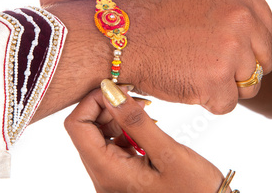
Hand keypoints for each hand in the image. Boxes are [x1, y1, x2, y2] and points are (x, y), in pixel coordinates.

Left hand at [64, 80, 233, 192]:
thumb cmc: (195, 190)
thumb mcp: (167, 152)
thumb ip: (136, 121)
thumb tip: (109, 91)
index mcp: (108, 173)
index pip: (77, 127)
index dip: (93, 101)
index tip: (119, 89)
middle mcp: (103, 178)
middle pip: (85, 130)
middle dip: (107, 107)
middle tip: (135, 96)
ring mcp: (112, 179)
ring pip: (99, 136)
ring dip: (117, 117)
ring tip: (145, 110)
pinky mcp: (123, 177)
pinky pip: (113, 146)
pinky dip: (126, 130)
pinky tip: (147, 126)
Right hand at [112, 0, 271, 111]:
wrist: (120, 36)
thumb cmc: (157, 22)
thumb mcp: (204, 0)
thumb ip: (238, 16)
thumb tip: (263, 46)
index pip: (267, 33)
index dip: (244, 48)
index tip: (216, 48)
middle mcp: (243, 15)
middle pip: (264, 60)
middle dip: (238, 69)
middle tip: (202, 62)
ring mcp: (232, 46)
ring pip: (250, 85)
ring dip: (224, 86)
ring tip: (192, 69)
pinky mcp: (218, 78)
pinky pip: (228, 104)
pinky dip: (208, 101)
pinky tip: (185, 81)